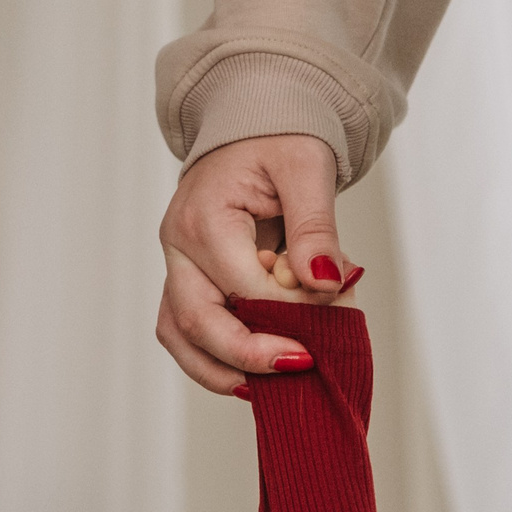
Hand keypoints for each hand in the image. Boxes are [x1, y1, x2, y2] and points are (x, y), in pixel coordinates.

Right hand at [156, 134, 357, 393]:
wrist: (254, 125)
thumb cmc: (278, 139)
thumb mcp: (307, 169)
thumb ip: (315, 229)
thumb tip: (326, 285)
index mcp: (203, 218)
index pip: (242, 287)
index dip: (287, 313)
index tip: (334, 315)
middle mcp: (178, 246)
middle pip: (196, 321)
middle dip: (249, 355)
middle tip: (302, 366)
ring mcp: (177, 266)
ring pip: (181, 336)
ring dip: (222, 369)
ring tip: (269, 387)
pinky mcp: (187, 279)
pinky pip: (188, 330)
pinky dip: (217, 358)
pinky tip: (254, 372)